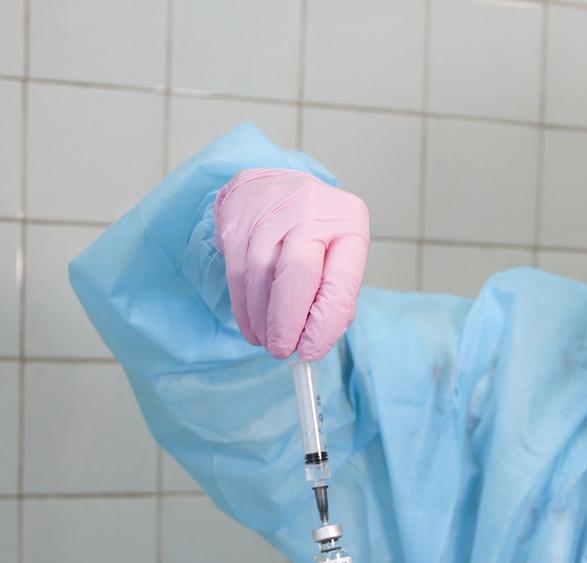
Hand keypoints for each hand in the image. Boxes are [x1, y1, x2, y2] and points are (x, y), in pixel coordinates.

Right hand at [213, 168, 368, 360]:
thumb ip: (333, 297)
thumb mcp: (338, 257)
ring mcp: (271, 212)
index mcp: (348, 223)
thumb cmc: (314, 233)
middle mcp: (312, 211)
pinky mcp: (238, 222)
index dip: (325, 322)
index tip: (311, 351)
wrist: (273, 188)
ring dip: (262, 319)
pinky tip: (252, 326)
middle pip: (298, 271)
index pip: (341, 278)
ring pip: (261, 274)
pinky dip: (244, 308)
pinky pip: (238, 273)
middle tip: (282, 351)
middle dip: (287, 321)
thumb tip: (315, 340)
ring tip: (268, 341)